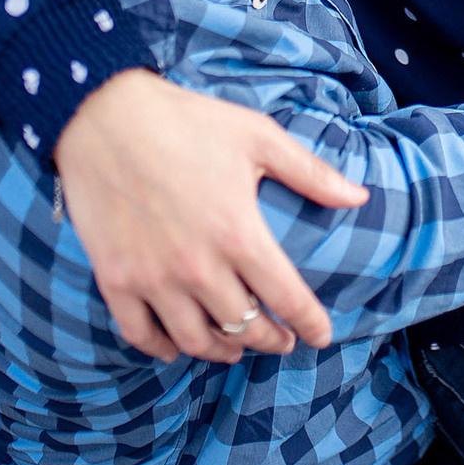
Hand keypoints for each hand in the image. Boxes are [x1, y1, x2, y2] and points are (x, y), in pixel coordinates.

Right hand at [54, 69, 367, 362]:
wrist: (103, 114)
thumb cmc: (186, 121)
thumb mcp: (257, 137)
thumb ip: (311, 173)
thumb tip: (360, 197)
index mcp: (239, 233)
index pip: (287, 298)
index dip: (310, 323)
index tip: (320, 335)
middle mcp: (199, 266)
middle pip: (244, 327)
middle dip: (270, 340)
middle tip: (281, 340)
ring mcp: (153, 277)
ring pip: (195, 340)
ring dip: (222, 350)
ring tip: (235, 347)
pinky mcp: (116, 278)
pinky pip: (141, 334)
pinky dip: (162, 348)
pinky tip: (175, 347)